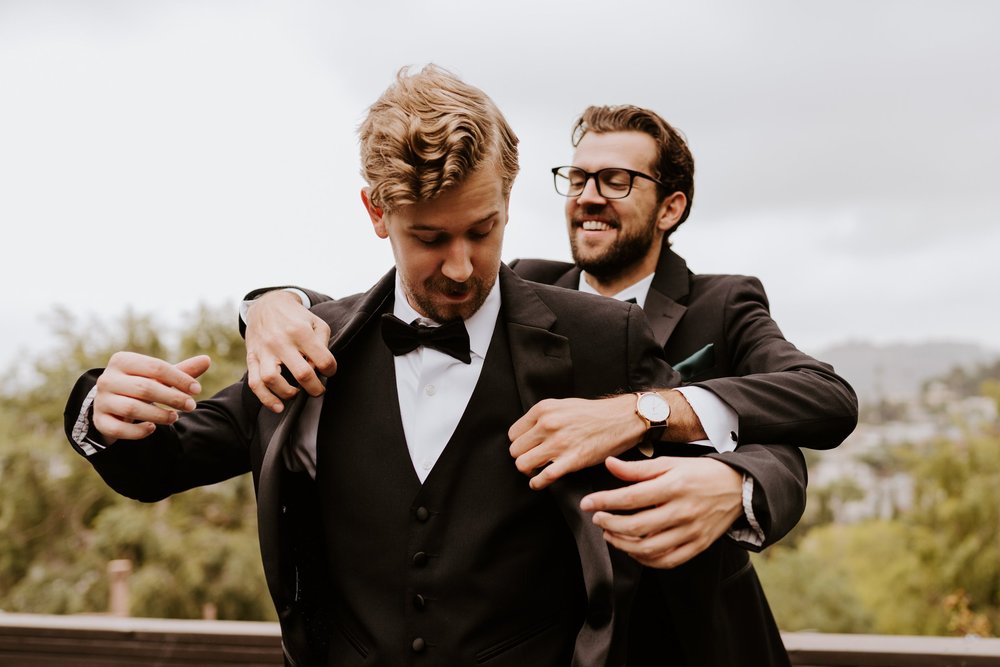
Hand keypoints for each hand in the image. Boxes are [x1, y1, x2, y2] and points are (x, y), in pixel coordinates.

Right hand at [92, 352, 210, 445]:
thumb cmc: (141, 385)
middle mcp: (107, 378)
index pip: (156, 367)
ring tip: (174, 417)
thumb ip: (182, 370)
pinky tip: (152, 429)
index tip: (197, 390)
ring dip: (158, 415)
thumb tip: (207, 360)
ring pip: (132, 408)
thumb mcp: (159, 376)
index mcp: (122, 360)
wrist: (112, 403)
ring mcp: (101, 400)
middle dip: (172, 398)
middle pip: (145, 388)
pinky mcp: (99, 421)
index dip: (179, 378)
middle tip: (191, 406)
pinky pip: (119, 429)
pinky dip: (137, 431)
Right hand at [245, 290, 335, 412]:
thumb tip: (319, 367)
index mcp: (300, 331)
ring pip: (272, 379)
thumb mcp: (316, 322)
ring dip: (288, 393)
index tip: (329, 371)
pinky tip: (278, 406)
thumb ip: (322, 343)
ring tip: (297, 393)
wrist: (267, 305)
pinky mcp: (252, 357)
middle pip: (301, 373)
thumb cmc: (296, 317)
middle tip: (318, 389)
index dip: (330, 370)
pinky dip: (266, 399)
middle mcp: (281, 341)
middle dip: (315, 388)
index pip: (322, 360)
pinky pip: (255, 382)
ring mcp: (264, 350)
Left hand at [508, 395, 644, 489]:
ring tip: (536, 471)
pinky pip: (544, 477)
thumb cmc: (593, 413)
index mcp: (543, 409)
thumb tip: (528, 433)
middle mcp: (548, 424)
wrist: (621, 419)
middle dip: (522, 457)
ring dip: (528, 471)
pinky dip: (537, 483)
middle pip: (515, 450)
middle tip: (532, 460)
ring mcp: (559, 443)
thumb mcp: (562, 405)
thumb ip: (543, 416)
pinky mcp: (572, 460)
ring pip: (522, 464)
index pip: (513, 433)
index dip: (519, 443)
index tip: (527, 448)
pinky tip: (539, 482)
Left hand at [580, 456, 742, 568]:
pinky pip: (666, 561)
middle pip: (637, 526)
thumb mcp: (670, 464)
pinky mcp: (697, 546)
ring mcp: (691, 532)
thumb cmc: (699, 473)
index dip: (605, 501)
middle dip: (610, 524)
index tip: (587, 503)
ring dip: (622, 544)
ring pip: (649, 548)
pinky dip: (645, 559)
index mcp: (674, 486)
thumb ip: (637, 468)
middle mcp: (682, 511)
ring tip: (610, 533)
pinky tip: (632, 549)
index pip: (632, 497)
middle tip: (597, 518)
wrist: (738, 488)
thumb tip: (608, 464)